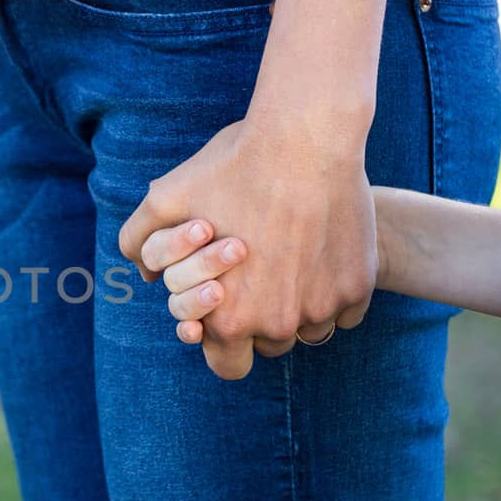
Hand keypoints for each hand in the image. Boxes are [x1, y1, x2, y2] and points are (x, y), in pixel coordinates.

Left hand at [119, 116, 376, 380]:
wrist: (305, 138)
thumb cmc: (231, 168)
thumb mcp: (166, 199)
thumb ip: (141, 242)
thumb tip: (147, 276)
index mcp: (228, 319)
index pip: (228, 362)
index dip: (224, 339)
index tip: (230, 304)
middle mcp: (278, 324)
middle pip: (271, 345)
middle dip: (263, 324)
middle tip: (261, 280)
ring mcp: (324, 307)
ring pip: (311, 328)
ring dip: (300, 306)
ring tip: (291, 259)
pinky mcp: (359, 286)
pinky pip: (346, 308)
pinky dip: (334, 288)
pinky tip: (322, 252)